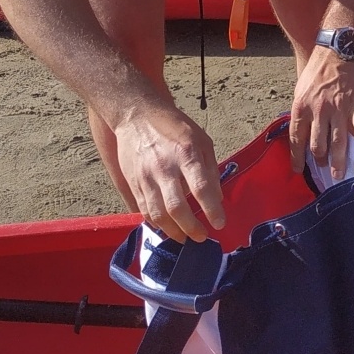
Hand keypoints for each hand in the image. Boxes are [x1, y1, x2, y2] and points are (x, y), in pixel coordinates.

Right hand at [114, 102, 224, 243]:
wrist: (137, 115)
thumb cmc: (174, 127)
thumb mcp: (201, 140)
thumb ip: (210, 168)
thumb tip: (217, 198)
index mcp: (186, 153)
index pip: (201, 187)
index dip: (212, 209)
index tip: (220, 224)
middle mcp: (164, 167)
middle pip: (177, 207)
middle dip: (191, 228)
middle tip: (202, 237)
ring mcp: (146, 177)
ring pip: (158, 214)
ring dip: (173, 232)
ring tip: (185, 238)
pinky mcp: (133, 183)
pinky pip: (144, 210)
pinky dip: (157, 224)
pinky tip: (167, 228)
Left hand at [289, 43, 353, 175]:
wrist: (339, 44)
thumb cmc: (320, 65)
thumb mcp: (302, 87)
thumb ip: (304, 109)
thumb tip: (302, 129)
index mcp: (302, 107)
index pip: (296, 140)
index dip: (297, 158)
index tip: (299, 171)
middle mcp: (319, 111)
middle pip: (318, 146)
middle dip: (321, 163)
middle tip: (326, 174)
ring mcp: (339, 108)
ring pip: (337, 142)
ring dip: (339, 161)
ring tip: (340, 174)